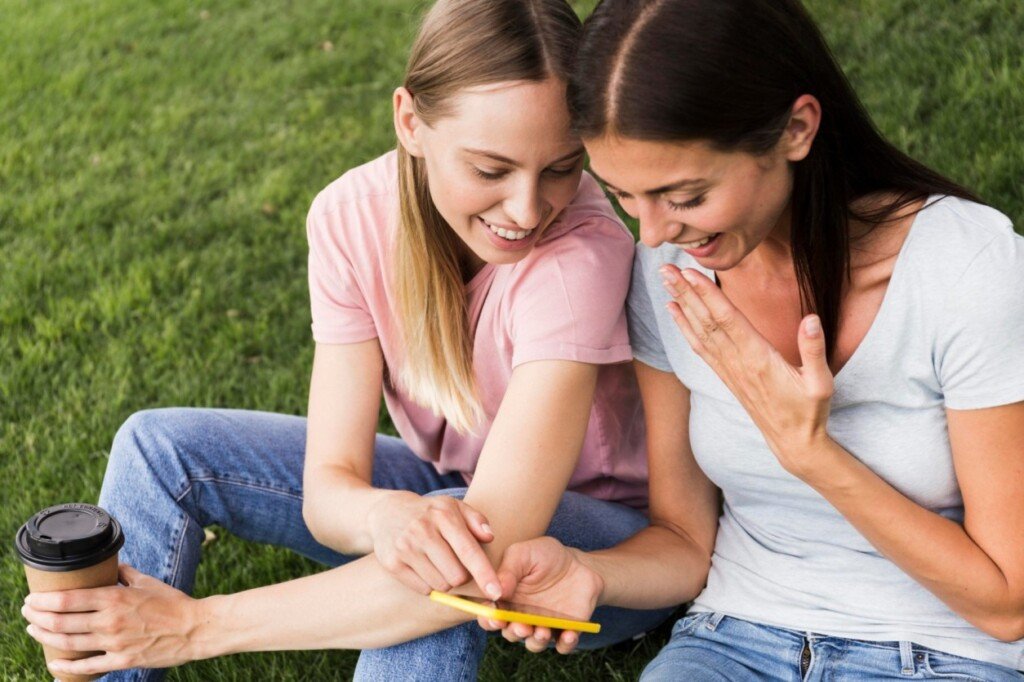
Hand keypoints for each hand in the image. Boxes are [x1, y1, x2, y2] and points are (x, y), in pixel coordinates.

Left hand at [21, 564, 200, 676]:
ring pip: (68, 643)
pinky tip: (54, 663)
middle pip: (61, 621)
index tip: (32, 598)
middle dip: (37, 616)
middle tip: (27, 612)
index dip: (44, 600)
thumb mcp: (147, 582)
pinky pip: (87, 667)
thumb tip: (112, 566)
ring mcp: (114, 642)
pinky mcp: (121, 660)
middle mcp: (110, 620)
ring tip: (33, 630)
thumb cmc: (173, 603)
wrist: (194, 629)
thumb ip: (125, 574)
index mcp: (115, 597)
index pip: (69, 599)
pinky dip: (66, 667)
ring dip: (45, 637)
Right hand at [367, 491, 501, 598]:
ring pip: (440, 586)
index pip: (468, 550)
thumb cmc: (429, 513)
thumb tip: (490, 537)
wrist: (386, 511)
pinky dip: (428, 584)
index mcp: (443, 516)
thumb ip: (476, 520)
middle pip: (457, 576)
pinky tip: (423, 568)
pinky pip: (423, 589)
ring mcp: (405, 548)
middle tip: (454, 563)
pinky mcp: (392, 563)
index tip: (496, 593)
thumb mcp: (454, 507)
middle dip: (462, 576)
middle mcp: (422, 531)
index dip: (484, 574)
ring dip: (445, 581)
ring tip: (438, 564)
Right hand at [478, 537, 603, 654]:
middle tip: (520, 626)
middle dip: (514, 632)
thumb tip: (496, 592)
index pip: (490, 616)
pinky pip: (564, 645)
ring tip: (542, 631)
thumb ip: (507, 570)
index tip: (495, 616)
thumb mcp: (523, 553)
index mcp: (506, 600)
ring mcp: (543, 626)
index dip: (489, 619)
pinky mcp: (566, 630)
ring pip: (534, 643)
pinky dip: (565, 644)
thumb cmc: (545, 556)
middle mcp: (521, 617)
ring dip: (536, 641)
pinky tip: (569, 634)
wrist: (578, 563)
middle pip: (511, 633)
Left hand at [661, 265, 834, 476]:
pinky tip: (675, 312)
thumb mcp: (821, 383)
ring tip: (665, 281)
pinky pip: (700, 347)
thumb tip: (810, 319)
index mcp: (759, 358)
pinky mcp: (726, 375)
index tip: (691, 274)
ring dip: (682, 304)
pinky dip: (685, 327)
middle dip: (685, 292)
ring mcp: (729, 370)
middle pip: (706, 321)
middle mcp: (737, 362)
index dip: (708, 295)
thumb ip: (814, 350)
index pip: (728, 320)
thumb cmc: (809, 411)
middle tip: (665, 268)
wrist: (792, 443)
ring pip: (700, 331)